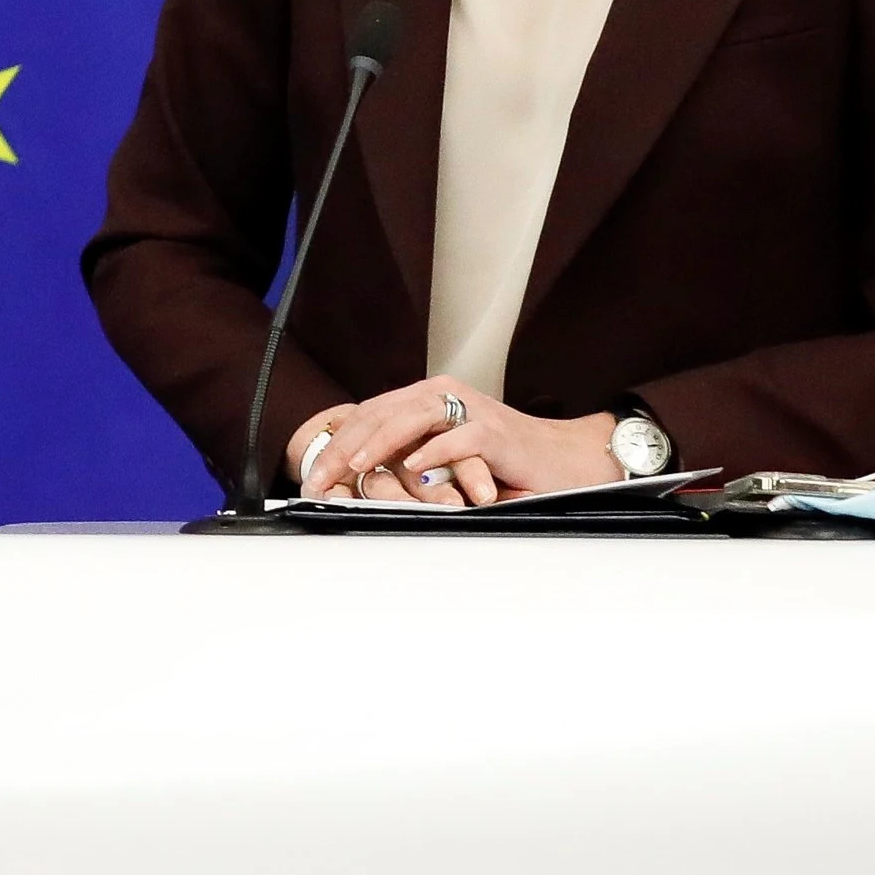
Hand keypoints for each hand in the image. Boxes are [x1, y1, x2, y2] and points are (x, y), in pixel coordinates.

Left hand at [302, 375, 617, 506]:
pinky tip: (414, 467)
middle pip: (381, 413)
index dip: (335, 442)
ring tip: (354, 465)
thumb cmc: (501, 462)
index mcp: (425, 399)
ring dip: (379, 443)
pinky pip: (459, 439)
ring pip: (412, 418)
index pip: (368, 415)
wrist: (562, 461)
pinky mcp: (495, 433)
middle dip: (345, 446)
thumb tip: (354, 478)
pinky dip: (435, 452)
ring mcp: (469, 411)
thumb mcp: (443, 456)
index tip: (312, 475)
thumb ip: (406, 456)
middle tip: (321, 476)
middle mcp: (443, 396)